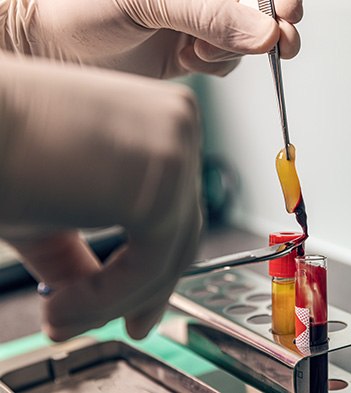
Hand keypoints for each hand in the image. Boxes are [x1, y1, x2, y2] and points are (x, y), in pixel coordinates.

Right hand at [0, 53, 200, 340]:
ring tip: (63, 318)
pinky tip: (63, 309)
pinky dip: (109, 298)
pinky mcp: (161, 184)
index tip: (143, 305)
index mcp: (165, 120)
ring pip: (168, 255)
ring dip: (117, 301)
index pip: (178, 206)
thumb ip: (88, 254)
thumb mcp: (60, 210)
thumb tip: (108, 303)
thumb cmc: (2, 153)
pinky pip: (150, 265)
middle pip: (181, 231)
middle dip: (148, 289)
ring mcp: (177, 151)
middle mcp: (181, 125)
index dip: (161, 262)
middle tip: (127, 325)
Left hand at [1, 0, 302, 77]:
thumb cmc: (77, 5)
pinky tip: (189, 60)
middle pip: (258, 9)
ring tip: (196, 51)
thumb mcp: (148, 0)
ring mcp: (197, 23)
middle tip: (283, 43)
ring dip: (231, 51)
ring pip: (244, 40)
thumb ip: (210, 14)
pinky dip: (216, 66)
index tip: (287, 12)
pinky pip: (225, 62)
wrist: (49, 47)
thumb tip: (265, 32)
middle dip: (273, 26)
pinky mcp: (190, 51)